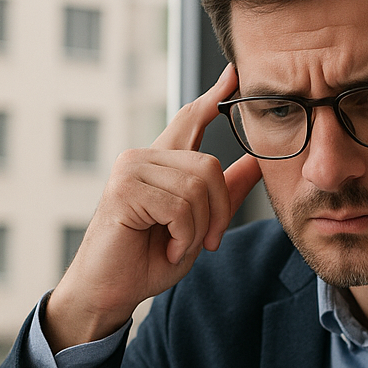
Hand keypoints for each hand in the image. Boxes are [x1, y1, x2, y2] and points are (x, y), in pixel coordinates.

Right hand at [44, 64, 262, 351]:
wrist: (111, 292)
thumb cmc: (147, 261)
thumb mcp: (198, 225)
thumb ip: (225, 192)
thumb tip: (256, 161)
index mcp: (160, 164)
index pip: (189, 121)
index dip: (212, 98)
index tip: (233, 74)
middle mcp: (142, 158)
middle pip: (208, 167)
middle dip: (218, 212)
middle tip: (204, 242)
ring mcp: (130, 170)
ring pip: (197, 187)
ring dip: (198, 229)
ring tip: (177, 246)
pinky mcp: (124, 189)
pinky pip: (180, 207)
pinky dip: (184, 236)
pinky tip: (167, 248)